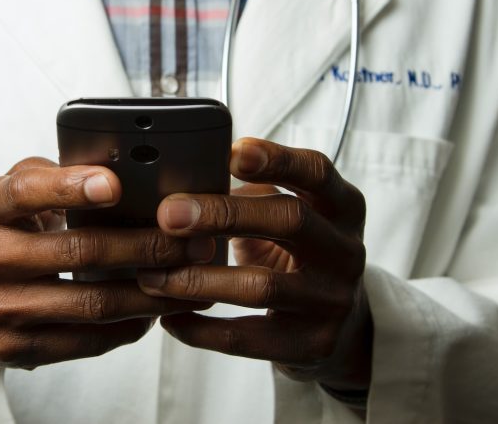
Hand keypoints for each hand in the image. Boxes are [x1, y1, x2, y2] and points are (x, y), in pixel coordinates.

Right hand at [0, 158, 211, 399]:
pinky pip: (86, 340)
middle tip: (193, 241)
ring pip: (92, 303)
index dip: (71, 187)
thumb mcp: (10, 192)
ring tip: (191, 279)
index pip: (27, 192)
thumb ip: (54, 176)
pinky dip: (129, 325)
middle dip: (147, 246)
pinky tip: (156, 310)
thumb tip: (122, 171)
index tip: (115, 184)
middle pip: (80, 252)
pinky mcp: (14, 348)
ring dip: (152, 292)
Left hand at [137, 138, 371, 392]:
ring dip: (198, 279)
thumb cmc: (298, 253)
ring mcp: (333, 300)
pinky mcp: (313, 344)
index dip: (277, 159)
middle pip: (290, 220)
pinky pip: (248, 338)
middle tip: (168, 214)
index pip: (316, 172)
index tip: (231, 152)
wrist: (342, 324)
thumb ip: (253, 194)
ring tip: (152, 275)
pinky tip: (169, 317)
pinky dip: (201, 329)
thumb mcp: (291, 214)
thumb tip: (183, 180)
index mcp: (341, 207)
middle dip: (223, 214)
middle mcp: (345, 250)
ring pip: (262, 286)